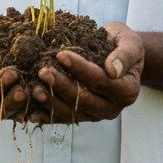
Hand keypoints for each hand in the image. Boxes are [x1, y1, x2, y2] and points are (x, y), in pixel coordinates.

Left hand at [29, 22, 143, 123]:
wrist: (119, 55)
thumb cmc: (124, 45)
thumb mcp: (131, 42)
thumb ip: (124, 55)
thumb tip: (113, 70)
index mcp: (127, 90)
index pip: (100, 81)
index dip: (80, 69)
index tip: (61, 54)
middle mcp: (113, 107)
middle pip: (84, 99)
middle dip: (61, 85)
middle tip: (42, 71)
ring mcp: (97, 114)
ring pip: (72, 112)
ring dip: (52, 102)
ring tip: (34, 89)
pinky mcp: (83, 116)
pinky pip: (64, 119)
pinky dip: (48, 117)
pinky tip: (31, 113)